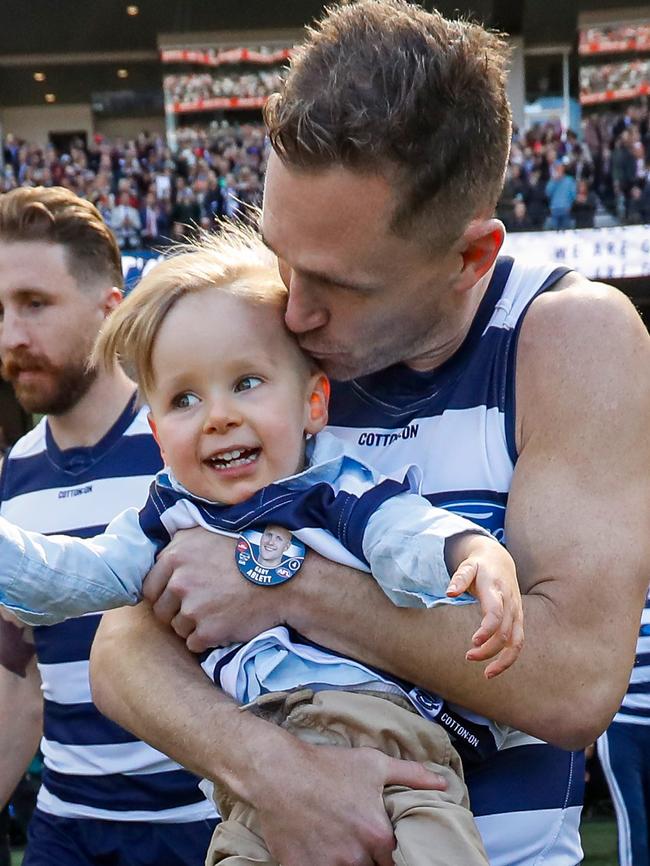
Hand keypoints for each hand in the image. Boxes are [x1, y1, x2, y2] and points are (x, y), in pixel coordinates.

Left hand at [142, 527, 285, 650]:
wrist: (283, 578)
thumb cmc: (249, 553)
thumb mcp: (208, 533)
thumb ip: (180, 544)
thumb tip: (159, 556)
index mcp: (175, 554)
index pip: (150, 586)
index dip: (165, 593)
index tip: (180, 595)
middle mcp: (179, 580)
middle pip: (161, 610)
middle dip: (177, 611)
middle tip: (202, 606)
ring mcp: (192, 607)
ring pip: (178, 628)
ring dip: (194, 626)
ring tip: (219, 612)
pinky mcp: (207, 631)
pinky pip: (194, 644)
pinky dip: (207, 639)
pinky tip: (225, 624)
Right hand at [246, 738, 446, 865]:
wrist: (279, 772)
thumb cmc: (328, 767)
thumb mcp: (373, 764)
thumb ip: (411, 775)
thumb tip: (443, 783)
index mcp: (378, 836)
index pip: (394, 862)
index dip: (387, 855)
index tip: (377, 844)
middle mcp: (356, 857)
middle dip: (365, 858)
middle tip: (352, 839)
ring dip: (344, 862)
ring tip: (334, 842)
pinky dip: (320, 865)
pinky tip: (317, 850)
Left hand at [445, 535, 523, 678]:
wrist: (500, 560)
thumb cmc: (479, 566)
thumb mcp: (467, 566)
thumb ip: (459, 578)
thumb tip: (450, 593)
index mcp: (497, 590)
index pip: (496, 614)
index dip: (487, 630)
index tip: (473, 642)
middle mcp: (511, 603)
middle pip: (504, 633)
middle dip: (489, 649)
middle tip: (468, 656)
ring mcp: (517, 613)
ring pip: (517, 642)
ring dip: (503, 660)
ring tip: (486, 674)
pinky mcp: (519, 620)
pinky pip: (519, 643)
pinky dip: (509, 658)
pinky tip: (494, 668)